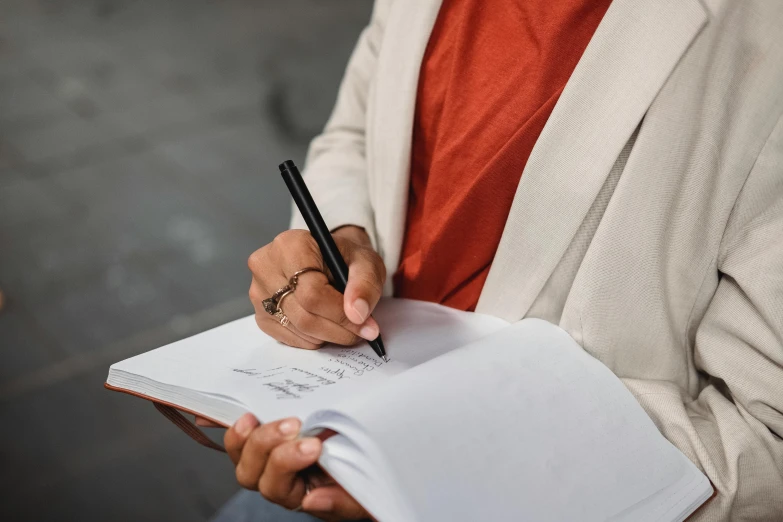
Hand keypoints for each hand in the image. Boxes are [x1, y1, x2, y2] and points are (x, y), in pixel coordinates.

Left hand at [225, 413, 370, 520]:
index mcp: (298, 494)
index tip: (313, 446)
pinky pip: (242, 428)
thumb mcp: (361, 496)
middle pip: (251, 471)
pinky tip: (212, 413)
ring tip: (258, 414)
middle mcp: (277, 477)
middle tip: (293, 423)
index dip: (287, 465)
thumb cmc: (362, 479)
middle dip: (268, 446)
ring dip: (248, 433)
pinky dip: (227, 420)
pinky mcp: (267, 429)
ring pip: (241, 450)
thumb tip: (312, 500)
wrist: (369, 453)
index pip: (278, 488)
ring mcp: (268, 452)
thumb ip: (342, 502)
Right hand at [247, 226, 385, 348]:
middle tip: (363, 331)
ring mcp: (259, 292)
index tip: (365, 325)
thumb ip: (365, 285)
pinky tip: (326, 324)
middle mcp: (266, 266)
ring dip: (328, 336)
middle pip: (304, 315)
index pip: (313, 293)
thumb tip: (357, 314)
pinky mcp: (260, 314)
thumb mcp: (366, 262)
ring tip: (346, 326)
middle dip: (338, 329)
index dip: (341, 315)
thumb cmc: (345, 259)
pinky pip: (289, 338)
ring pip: (298, 329)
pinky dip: (314, 339)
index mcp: (290, 245)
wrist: (328, 260)